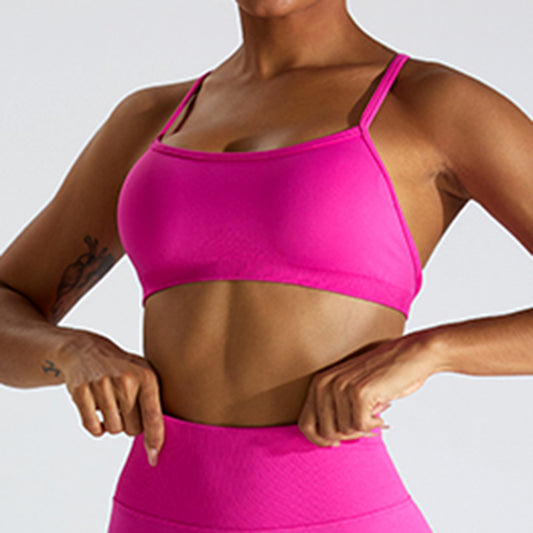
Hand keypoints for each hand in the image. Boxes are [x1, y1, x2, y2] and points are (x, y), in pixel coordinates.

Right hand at [57, 330, 163, 466]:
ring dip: (114, 425)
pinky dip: (97, 427)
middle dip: (131, 425)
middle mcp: (125, 380)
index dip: (155, 438)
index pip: (154, 415)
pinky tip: (97, 410)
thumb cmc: (122, 370)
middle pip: (134, 428)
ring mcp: (102, 385)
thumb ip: (154, 405)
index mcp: (146, 376)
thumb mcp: (143, 375)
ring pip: (114, 429)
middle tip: (125, 409)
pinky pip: (94, 428)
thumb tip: (156, 448)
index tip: (154, 457)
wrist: (85, 350)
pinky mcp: (81, 391)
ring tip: (112, 406)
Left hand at [297, 331, 437, 446]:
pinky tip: (381, 413)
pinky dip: (374, 425)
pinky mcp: (359, 392)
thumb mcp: (349, 391)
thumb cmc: (383, 376)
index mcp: (318, 383)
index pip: (305, 425)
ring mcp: (341, 387)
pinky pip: (361, 426)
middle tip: (364, 425)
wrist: (411, 356)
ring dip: (363, 429)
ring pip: (345, 431)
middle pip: (325, 433)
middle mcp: (325, 383)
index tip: (338, 442)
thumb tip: (327, 440)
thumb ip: (334, 410)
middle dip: (347, 436)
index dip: (321, 440)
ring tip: (374, 414)